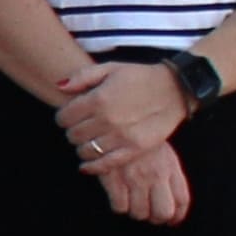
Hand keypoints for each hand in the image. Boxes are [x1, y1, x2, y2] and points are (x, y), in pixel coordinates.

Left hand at [56, 59, 191, 165]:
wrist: (175, 89)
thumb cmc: (140, 77)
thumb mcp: (111, 68)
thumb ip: (82, 77)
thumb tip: (59, 86)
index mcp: (98, 99)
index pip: (64, 117)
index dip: (62, 117)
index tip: (68, 117)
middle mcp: (107, 120)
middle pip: (73, 135)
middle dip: (71, 131)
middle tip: (79, 128)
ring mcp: (121, 137)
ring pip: (86, 151)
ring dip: (82, 147)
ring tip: (87, 141)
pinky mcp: (135, 149)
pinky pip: (105, 164)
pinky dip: (92, 167)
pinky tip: (87, 164)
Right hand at [94, 138, 191, 224]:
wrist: (113, 118)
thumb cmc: (136, 135)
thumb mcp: (161, 149)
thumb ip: (170, 173)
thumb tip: (175, 204)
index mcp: (170, 166)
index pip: (182, 200)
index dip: (177, 216)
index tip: (171, 220)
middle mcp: (156, 174)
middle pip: (163, 212)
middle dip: (156, 218)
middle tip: (149, 214)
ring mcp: (135, 177)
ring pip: (140, 213)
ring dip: (135, 211)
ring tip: (131, 202)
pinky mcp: (114, 179)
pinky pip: (120, 206)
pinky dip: (119, 205)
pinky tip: (117, 196)